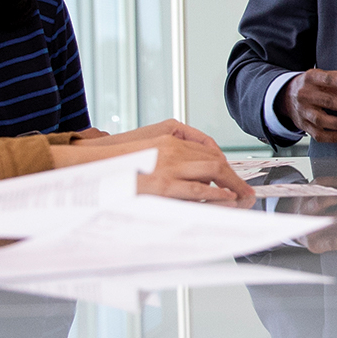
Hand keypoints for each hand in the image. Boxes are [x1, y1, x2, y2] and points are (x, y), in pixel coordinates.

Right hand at [67, 123, 253, 205]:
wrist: (89, 168)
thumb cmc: (115, 164)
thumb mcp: (145, 151)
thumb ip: (167, 156)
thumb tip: (190, 176)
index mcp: (167, 137)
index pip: (207, 149)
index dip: (224, 166)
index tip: (232, 178)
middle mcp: (171, 148)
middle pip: (215, 159)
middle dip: (234, 177)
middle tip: (246, 192)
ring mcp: (168, 166)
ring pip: (212, 171)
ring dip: (231, 185)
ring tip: (242, 198)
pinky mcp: (163, 184)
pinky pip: (198, 189)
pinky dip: (216, 194)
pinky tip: (226, 200)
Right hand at [288, 60, 336, 143]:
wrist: (288, 96)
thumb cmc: (317, 85)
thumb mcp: (331, 76)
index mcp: (312, 78)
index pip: (326, 79)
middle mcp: (306, 94)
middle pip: (325, 101)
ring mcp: (304, 111)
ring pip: (319, 119)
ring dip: (336, 124)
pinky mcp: (304, 125)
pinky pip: (317, 134)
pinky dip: (332, 137)